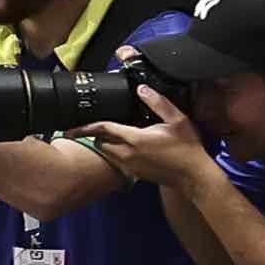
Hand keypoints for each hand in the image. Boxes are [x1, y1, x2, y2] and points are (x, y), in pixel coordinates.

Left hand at [79, 87, 218, 190]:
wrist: (193, 176)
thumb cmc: (187, 148)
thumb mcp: (177, 120)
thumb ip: (158, 103)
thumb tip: (142, 89)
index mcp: (135, 139)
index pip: (103, 129)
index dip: (84, 127)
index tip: (70, 128)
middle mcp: (128, 154)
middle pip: (100, 142)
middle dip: (98, 133)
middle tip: (103, 125)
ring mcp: (131, 166)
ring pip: (107, 153)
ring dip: (107, 144)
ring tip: (117, 134)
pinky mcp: (135, 174)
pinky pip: (117, 161)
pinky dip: (117, 153)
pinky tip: (131, 147)